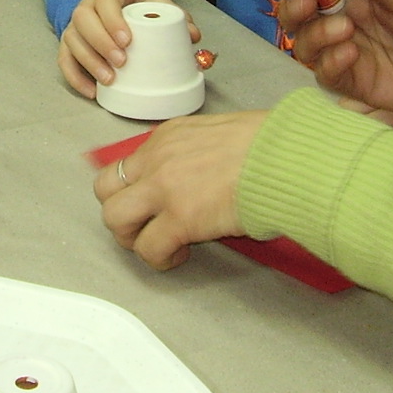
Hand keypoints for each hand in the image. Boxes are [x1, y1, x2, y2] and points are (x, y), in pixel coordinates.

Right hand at [58, 0, 199, 96]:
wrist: (118, 2)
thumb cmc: (139, 6)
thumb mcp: (157, 3)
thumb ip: (176, 17)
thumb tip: (193, 37)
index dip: (112, 19)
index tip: (127, 41)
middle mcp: (88, 4)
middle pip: (82, 18)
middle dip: (100, 42)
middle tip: (120, 62)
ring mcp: (75, 24)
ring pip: (71, 39)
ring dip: (88, 61)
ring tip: (109, 80)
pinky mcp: (68, 42)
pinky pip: (63, 59)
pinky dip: (75, 77)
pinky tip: (91, 92)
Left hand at [93, 112, 267, 269]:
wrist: (287, 158)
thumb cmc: (271, 146)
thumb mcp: (220, 134)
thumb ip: (195, 153)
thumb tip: (195, 176)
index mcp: (168, 136)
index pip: (124, 163)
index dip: (132, 189)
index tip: (150, 204)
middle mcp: (157, 158)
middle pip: (105, 189)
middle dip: (121, 214)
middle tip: (145, 228)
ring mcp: (165, 188)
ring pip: (114, 219)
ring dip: (133, 238)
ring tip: (159, 244)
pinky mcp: (181, 219)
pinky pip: (149, 249)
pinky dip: (161, 258)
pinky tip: (181, 254)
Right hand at [277, 0, 392, 142]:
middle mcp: (343, 22)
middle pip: (297, 15)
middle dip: (292, 6)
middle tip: (307, 2)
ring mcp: (345, 53)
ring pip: (304, 44)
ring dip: (315, 34)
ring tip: (346, 30)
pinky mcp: (353, 82)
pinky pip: (324, 73)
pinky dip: (330, 61)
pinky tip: (351, 54)